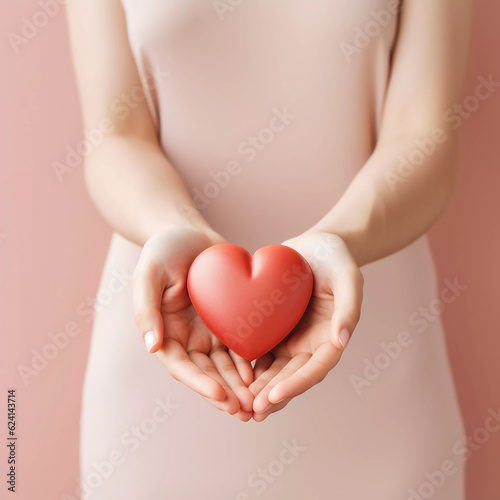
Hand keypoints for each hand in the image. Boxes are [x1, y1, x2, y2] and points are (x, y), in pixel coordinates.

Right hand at [133, 226, 253, 420]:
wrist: (188, 232)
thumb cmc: (164, 249)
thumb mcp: (148, 273)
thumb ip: (145, 308)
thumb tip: (152, 347)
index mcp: (165, 333)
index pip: (182, 367)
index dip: (200, 384)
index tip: (222, 396)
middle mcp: (187, 338)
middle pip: (206, 373)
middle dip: (226, 393)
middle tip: (247, 410)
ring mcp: (208, 332)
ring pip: (225, 366)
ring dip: (239, 386)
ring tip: (259, 402)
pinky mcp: (227, 322)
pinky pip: (239, 347)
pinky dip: (248, 363)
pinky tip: (263, 374)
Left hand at [249, 232, 363, 421]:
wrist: (316, 246)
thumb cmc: (336, 259)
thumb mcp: (349, 277)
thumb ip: (349, 308)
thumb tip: (341, 341)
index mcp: (331, 337)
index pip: (316, 368)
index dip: (297, 384)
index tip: (275, 396)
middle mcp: (311, 343)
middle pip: (292, 375)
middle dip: (272, 394)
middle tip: (252, 411)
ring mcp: (291, 337)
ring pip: (273, 369)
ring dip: (258, 388)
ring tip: (240, 404)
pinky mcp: (273, 328)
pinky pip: (260, 349)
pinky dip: (248, 365)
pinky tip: (232, 376)